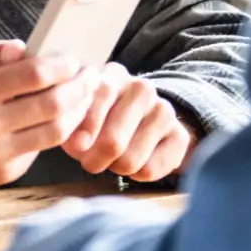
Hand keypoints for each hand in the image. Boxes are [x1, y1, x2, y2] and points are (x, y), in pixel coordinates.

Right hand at [0, 39, 98, 194]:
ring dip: (78, 112)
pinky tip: (61, 116)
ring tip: (84, 95)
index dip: (61, 64)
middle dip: (80, 87)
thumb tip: (23, 48)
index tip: (72, 58)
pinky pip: (40, 150)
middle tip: (90, 75)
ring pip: (54, 132)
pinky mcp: (2, 173)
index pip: (32, 75)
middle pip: (52, 105)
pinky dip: (55, 132)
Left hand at [62, 64, 192, 180]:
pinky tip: (134, 160)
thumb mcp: (77, 113)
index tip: (76, 147)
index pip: (102, 96)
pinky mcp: (179, 135)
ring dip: (115, 167)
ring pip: (130, 160)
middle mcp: (142, 88)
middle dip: (96, 159)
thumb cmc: (96, 118)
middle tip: (91, 162)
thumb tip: (78, 144)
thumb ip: (71, 123)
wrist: (139, 121)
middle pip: (114, 141)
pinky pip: (150, 170)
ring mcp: (164, 110)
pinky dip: (136, 175)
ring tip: (113, 158)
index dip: (87, 127)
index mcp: (113, 75)